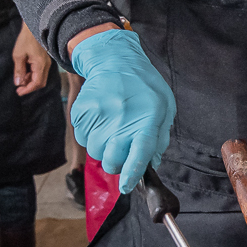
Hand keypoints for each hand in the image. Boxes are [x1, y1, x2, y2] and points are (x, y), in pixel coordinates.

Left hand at [13, 22, 51, 94]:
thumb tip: (18, 83)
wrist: (32, 28)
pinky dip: (32, 75)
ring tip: (20, 80)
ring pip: (40, 78)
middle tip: (19, 89)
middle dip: (29, 87)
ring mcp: (46, 63)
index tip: (19, 92)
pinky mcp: (44, 60)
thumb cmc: (25, 40)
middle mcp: (46, 65)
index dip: (28, 89)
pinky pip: (40, 72)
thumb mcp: (18, 55)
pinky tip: (25, 73)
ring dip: (30, 81)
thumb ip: (19, 70)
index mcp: (40, 64)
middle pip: (40, 83)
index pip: (37, 83)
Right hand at [70, 29, 175, 193]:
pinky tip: (100, 119)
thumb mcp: (164, 107)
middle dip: (115, 162)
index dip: (131, 175)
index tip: (125, 186)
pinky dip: (89, 134)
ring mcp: (99, 115)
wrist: (115, 60)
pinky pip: (81, 138)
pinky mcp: (81, 111)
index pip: (139, 155)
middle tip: (120, 148)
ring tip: (110, 127)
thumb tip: (152, 164)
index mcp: (148, 119)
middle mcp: (122, 118)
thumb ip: (159, 138)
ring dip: (102, 147)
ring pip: (95, 152)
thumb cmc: (143, 87)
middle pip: (111, 161)